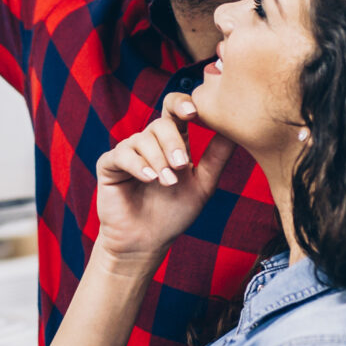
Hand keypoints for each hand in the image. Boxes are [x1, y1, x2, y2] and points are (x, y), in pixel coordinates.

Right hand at [93, 94, 232, 268]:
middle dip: (173, 142)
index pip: (175, 110)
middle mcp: (150, 143)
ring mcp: (129, 152)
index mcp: (172, 142)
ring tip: (167, 182)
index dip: (182, 104)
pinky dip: (137, 164)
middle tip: (181, 166)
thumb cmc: (174, 214)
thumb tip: (236, 129)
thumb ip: (217, 157)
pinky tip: (149, 178)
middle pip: (160, 124)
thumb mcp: (203, 185)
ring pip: (142, 139)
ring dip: (158, 160)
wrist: (147, 242)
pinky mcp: (109, 165)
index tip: (194, 112)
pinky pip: (121, 154)